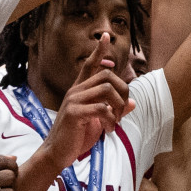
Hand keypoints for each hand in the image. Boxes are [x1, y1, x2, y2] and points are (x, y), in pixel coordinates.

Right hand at [44, 33, 134, 168]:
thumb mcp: (99, 122)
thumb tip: (132, 102)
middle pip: (107, 75)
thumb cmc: (77, 137)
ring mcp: (74, 100)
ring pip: (107, 89)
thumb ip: (114, 110)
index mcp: (80, 90)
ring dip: (118, 106)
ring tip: (115, 122)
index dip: (99, 51)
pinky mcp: (74, 113)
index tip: (106, 36)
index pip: (89, 65)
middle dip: (123, 90)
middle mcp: (76, 91)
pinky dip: (111, 119)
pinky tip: (109, 130)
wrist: (57, 154)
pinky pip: (102, 108)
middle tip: (122, 111)